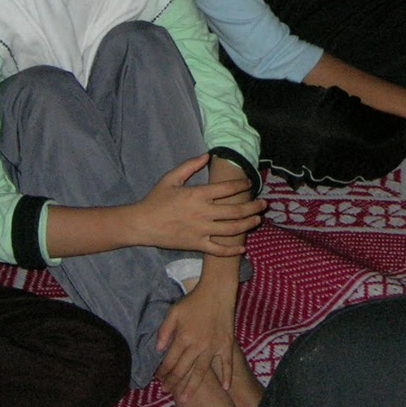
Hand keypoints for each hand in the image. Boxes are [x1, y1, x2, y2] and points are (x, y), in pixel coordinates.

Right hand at [130, 155, 265, 253]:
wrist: (142, 224)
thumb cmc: (156, 199)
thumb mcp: (171, 178)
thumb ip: (190, 166)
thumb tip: (207, 155)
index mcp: (198, 194)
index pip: (227, 189)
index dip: (241, 186)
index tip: (249, 185)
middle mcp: (203, 212)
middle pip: (235, 210)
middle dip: (253, 207)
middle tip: (264, 204)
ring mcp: (201, 230)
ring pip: (231, 230)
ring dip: (248, 224)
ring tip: (258, 220)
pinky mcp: (197, 244)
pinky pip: (218, 249)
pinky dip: (232, 250)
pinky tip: (242, 248)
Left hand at [156, 279, 237, 397]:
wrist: (217, 291)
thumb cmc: (193, 301)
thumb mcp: (173, 312)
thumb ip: (164, 331)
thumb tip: (158, 350)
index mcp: (183, 337)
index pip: (169, 361)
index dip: (162, 372)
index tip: (158, 379)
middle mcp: (198, 346)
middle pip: (183, 370)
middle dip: (173, 382)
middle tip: (167, 390)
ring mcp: (213, 347)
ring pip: (201, 372)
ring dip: (192, 387)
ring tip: (185, 399)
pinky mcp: (226, 345)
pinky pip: (227, 363)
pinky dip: (227, 376)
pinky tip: (225, 388)